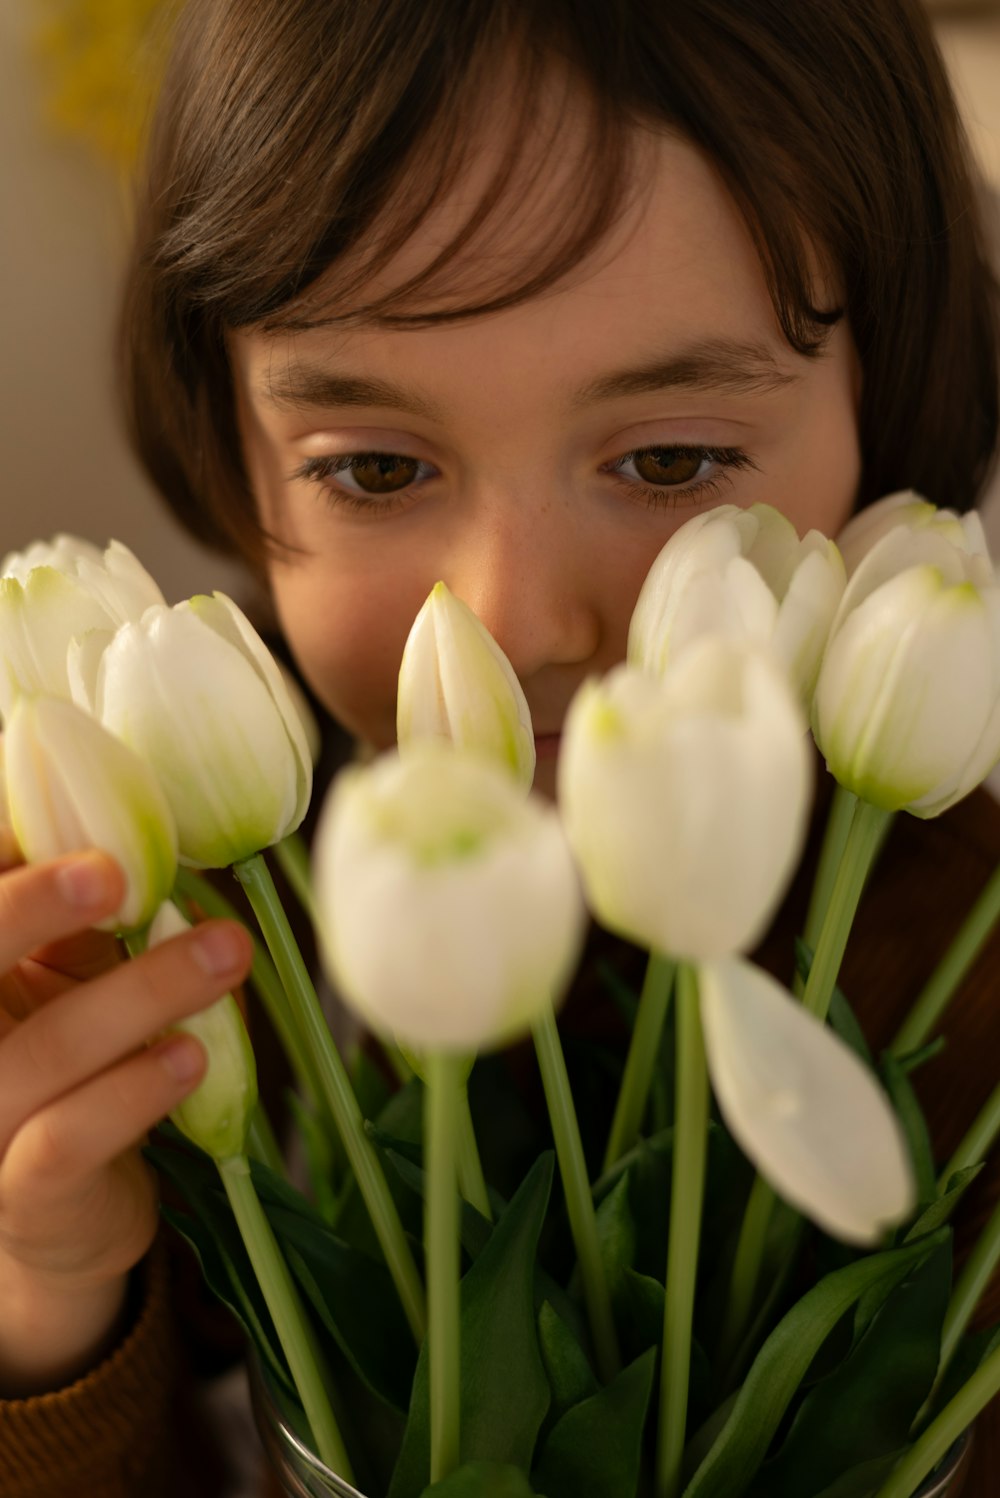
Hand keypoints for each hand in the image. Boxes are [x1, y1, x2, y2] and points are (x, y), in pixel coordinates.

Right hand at [0, 846, 251, 1394]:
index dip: (13, 872)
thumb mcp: (64, 982)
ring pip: (43, 1052)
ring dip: (140, 995)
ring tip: (223, 954)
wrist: (59, 1214)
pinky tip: (190, 1055)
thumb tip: (137, 828)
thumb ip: (83, 919)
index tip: (77, 829)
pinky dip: (134, 1093)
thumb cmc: (66, 1072)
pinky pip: (69, 1139)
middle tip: (114, 873)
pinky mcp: (24, 1193)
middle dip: (32, 908)